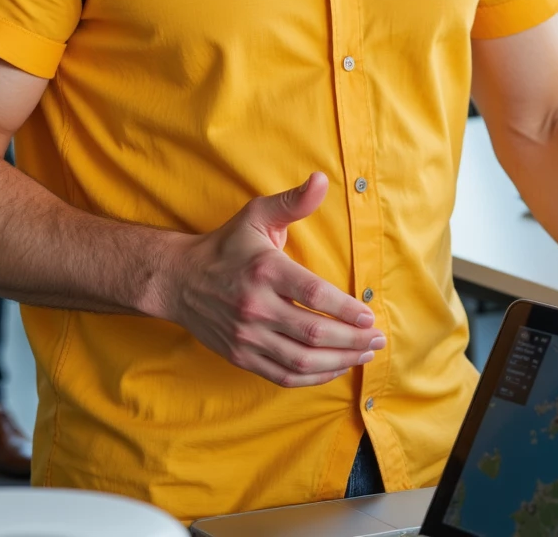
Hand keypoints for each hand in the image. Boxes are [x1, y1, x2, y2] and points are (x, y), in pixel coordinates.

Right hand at [162, 172, 383, 387]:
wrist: (180, 280)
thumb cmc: (226, 245)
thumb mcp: (257, 215)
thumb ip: (293, 201)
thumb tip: (323, 180)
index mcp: (265, 270)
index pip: (314, 295)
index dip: (345, 309)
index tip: (369, 316)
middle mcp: (255, 306)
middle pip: (314, 332)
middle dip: (353, 340)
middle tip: (377, 339)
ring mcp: (247, 336)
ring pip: (302, 360)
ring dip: (340, 361)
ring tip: (365, 355)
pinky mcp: (241, 356)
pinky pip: (284, 376)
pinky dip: (314, 377)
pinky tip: (335, 368)